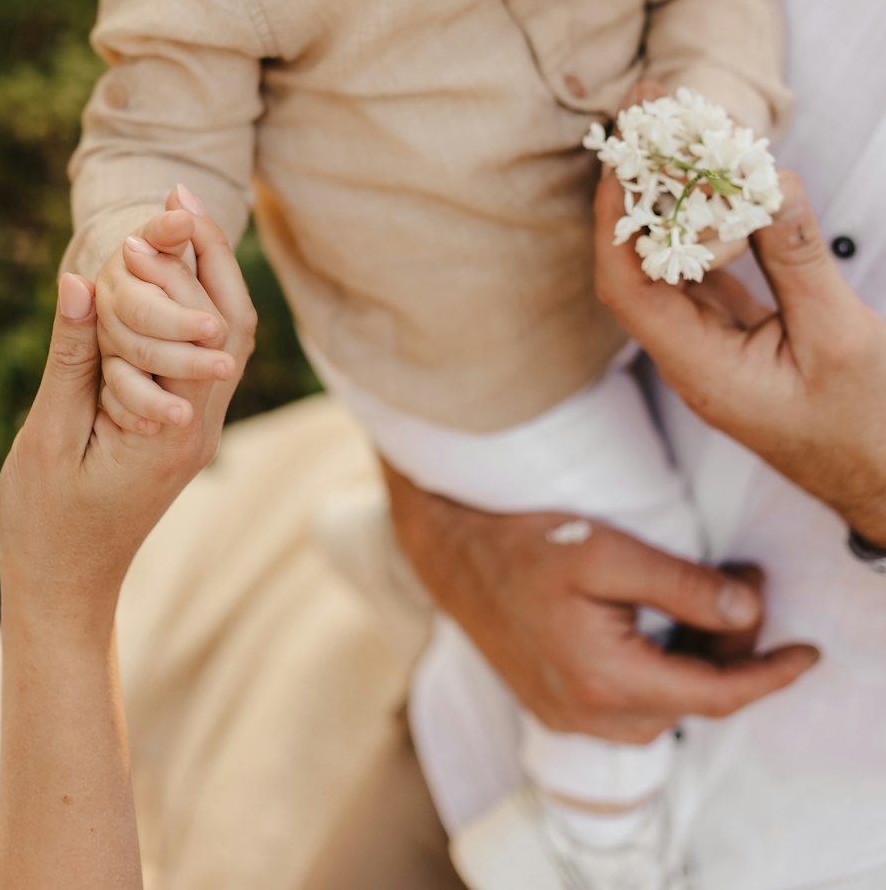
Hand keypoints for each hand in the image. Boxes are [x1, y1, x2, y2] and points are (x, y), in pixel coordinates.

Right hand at [0, 209, 255, 633]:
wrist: (67, 582)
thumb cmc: (48, 519)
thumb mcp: (51, 435)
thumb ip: (71, 358)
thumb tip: (82, 279)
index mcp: (173, 428)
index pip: (200, 328)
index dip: (180, 266)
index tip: (151, 216)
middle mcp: (202, 425)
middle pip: (233, 323)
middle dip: (212, 254)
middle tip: (181, 194)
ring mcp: (200, 426)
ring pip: (226, 338)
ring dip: (208, 276)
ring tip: (179, 215)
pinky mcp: (186, 426)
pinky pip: (204, 355)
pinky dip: (194, 307)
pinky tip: (170, 273)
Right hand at [385, 463, 817, 742]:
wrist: (450, 553)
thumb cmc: (524, 540)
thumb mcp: (608, 549)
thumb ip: (680, 586)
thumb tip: (748, 616)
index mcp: (605, 678)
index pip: (714, 695)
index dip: (769, 675)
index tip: (806, 653)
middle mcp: (589, 714)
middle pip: (693, 700)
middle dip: (731, 650)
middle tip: (742, 581)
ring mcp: (570, 717)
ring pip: (665, 704)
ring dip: (696, 660)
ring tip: (706, 595)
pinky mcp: (558, 706)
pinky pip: (632, 703)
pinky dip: (662, 670)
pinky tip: (662, 622)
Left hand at [595, 168, 885, 545]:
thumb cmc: (869, 430)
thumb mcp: (841, 340)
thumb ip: (798, 261)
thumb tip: (768, 179)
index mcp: (700, 369)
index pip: (626, 287)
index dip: (616, 216)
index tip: (623, 154)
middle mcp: (689, 356)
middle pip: (636, 262)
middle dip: (634, 188)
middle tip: (645, 113)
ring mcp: (709, 345)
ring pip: (668, 261)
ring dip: (667, 198)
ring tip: (671, 131)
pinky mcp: (734, 334)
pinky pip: (704, 269)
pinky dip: (705, 222)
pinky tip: (714, 180)